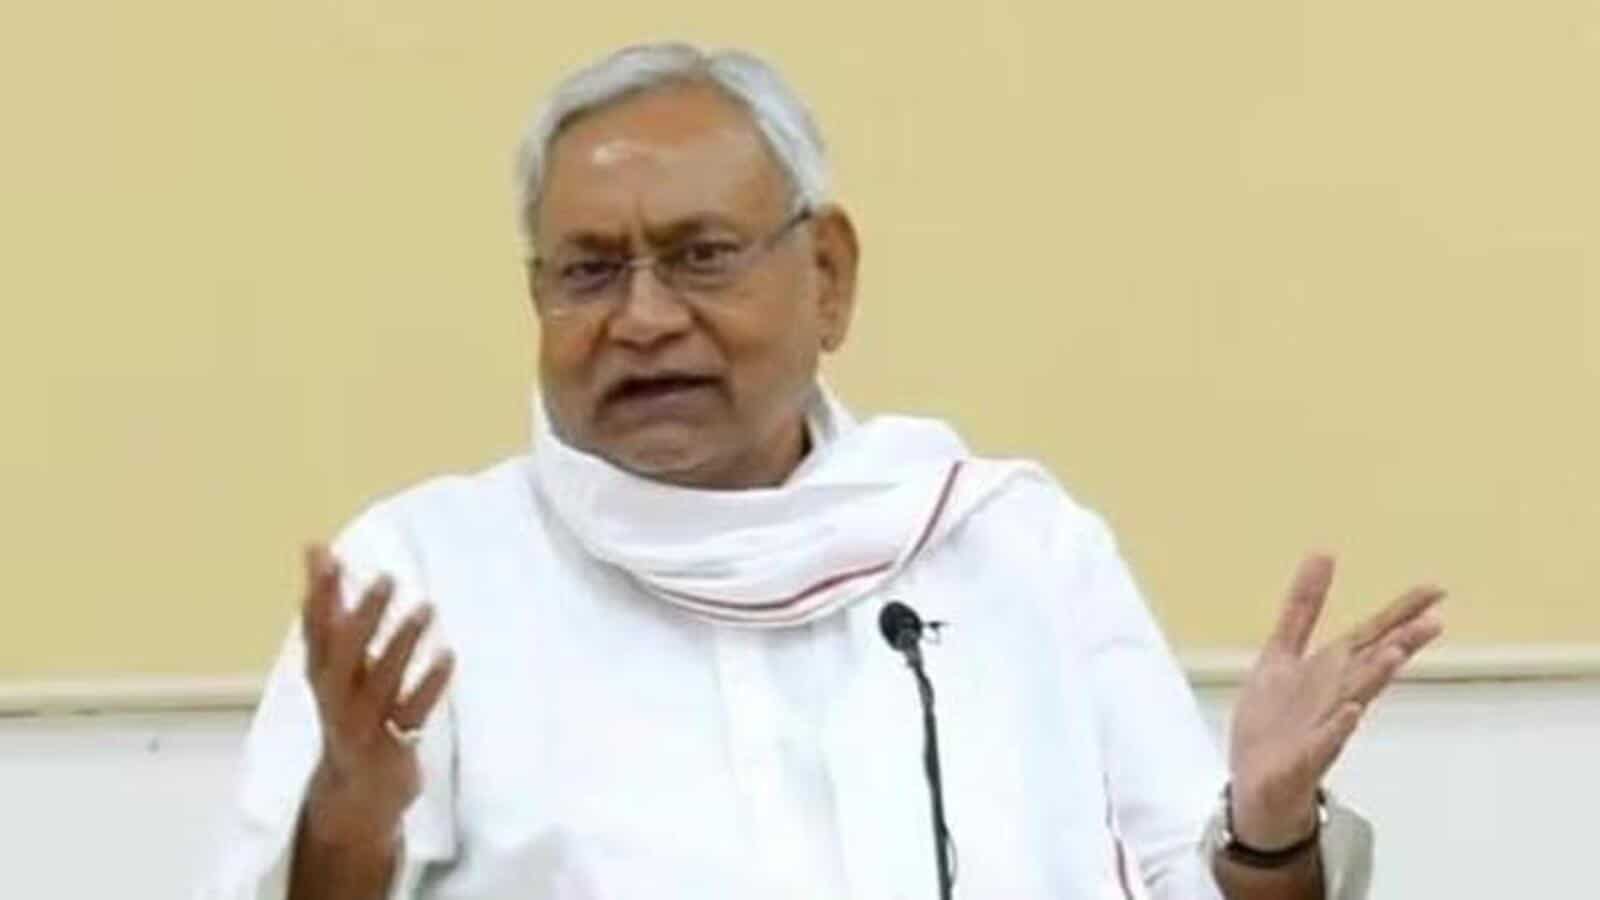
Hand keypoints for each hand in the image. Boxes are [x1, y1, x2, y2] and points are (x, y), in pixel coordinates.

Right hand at [298, 544, 453, 848]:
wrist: (353, 792)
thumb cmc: (347, 708)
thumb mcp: (333, 661)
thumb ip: (329, 605)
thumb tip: (315, 548)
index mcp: (321, 673)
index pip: (314, 627)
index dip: (319, 593)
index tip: (325, 555)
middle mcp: (336, 697)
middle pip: (345, 653)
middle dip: (364, 617)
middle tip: (387, 579)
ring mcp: (363, 723)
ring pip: (380, 681)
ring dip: (402, 644)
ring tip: (426, 608)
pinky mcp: (393, 745)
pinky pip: (413, 712)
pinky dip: (430, 684)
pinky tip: (449, 655)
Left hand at [1227, 554, 1443, 847]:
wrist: (1255, 787)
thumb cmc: (1274, 721)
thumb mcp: (1279, 654)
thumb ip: (1302, 608)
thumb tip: (1323, 553)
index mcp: (1329, 670)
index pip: (1370, 636)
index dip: (1399, 613)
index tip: (1436, 590)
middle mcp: (1335, 695)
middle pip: (1371, 664)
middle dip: (1400, 642)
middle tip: (1435, 620)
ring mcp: (1323, 727)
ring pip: (1354, 698)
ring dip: (1375, 677)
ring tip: (1394, 653)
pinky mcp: (1305, 757)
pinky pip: (1325, 742)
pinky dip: (1337, 728)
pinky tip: (1350, 712)